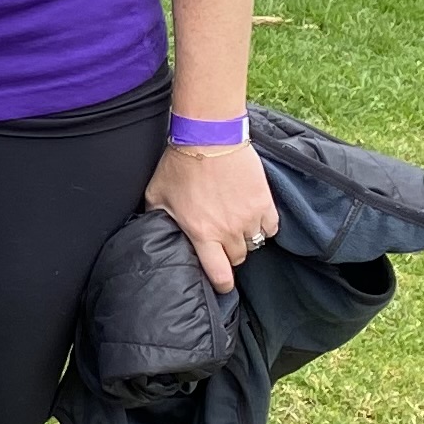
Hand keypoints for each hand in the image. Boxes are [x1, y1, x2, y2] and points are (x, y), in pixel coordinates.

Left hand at [146, 139, 278, 294]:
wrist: (209, 138)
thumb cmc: (179, 165)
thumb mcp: (156, 195)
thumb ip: (157, 218)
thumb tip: (152, 232)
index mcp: (202, 233)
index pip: (219, 274)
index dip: (221, 284)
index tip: (222, 285)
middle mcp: (228, 230)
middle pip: (237, 259)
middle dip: (229, 255)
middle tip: (222, 244)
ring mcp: (249, 218)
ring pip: (254, 243)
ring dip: (245, 239)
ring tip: (235, 227)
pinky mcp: (265, 203)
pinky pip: (272, 227)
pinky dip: (264, 226)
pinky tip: (253, 218)